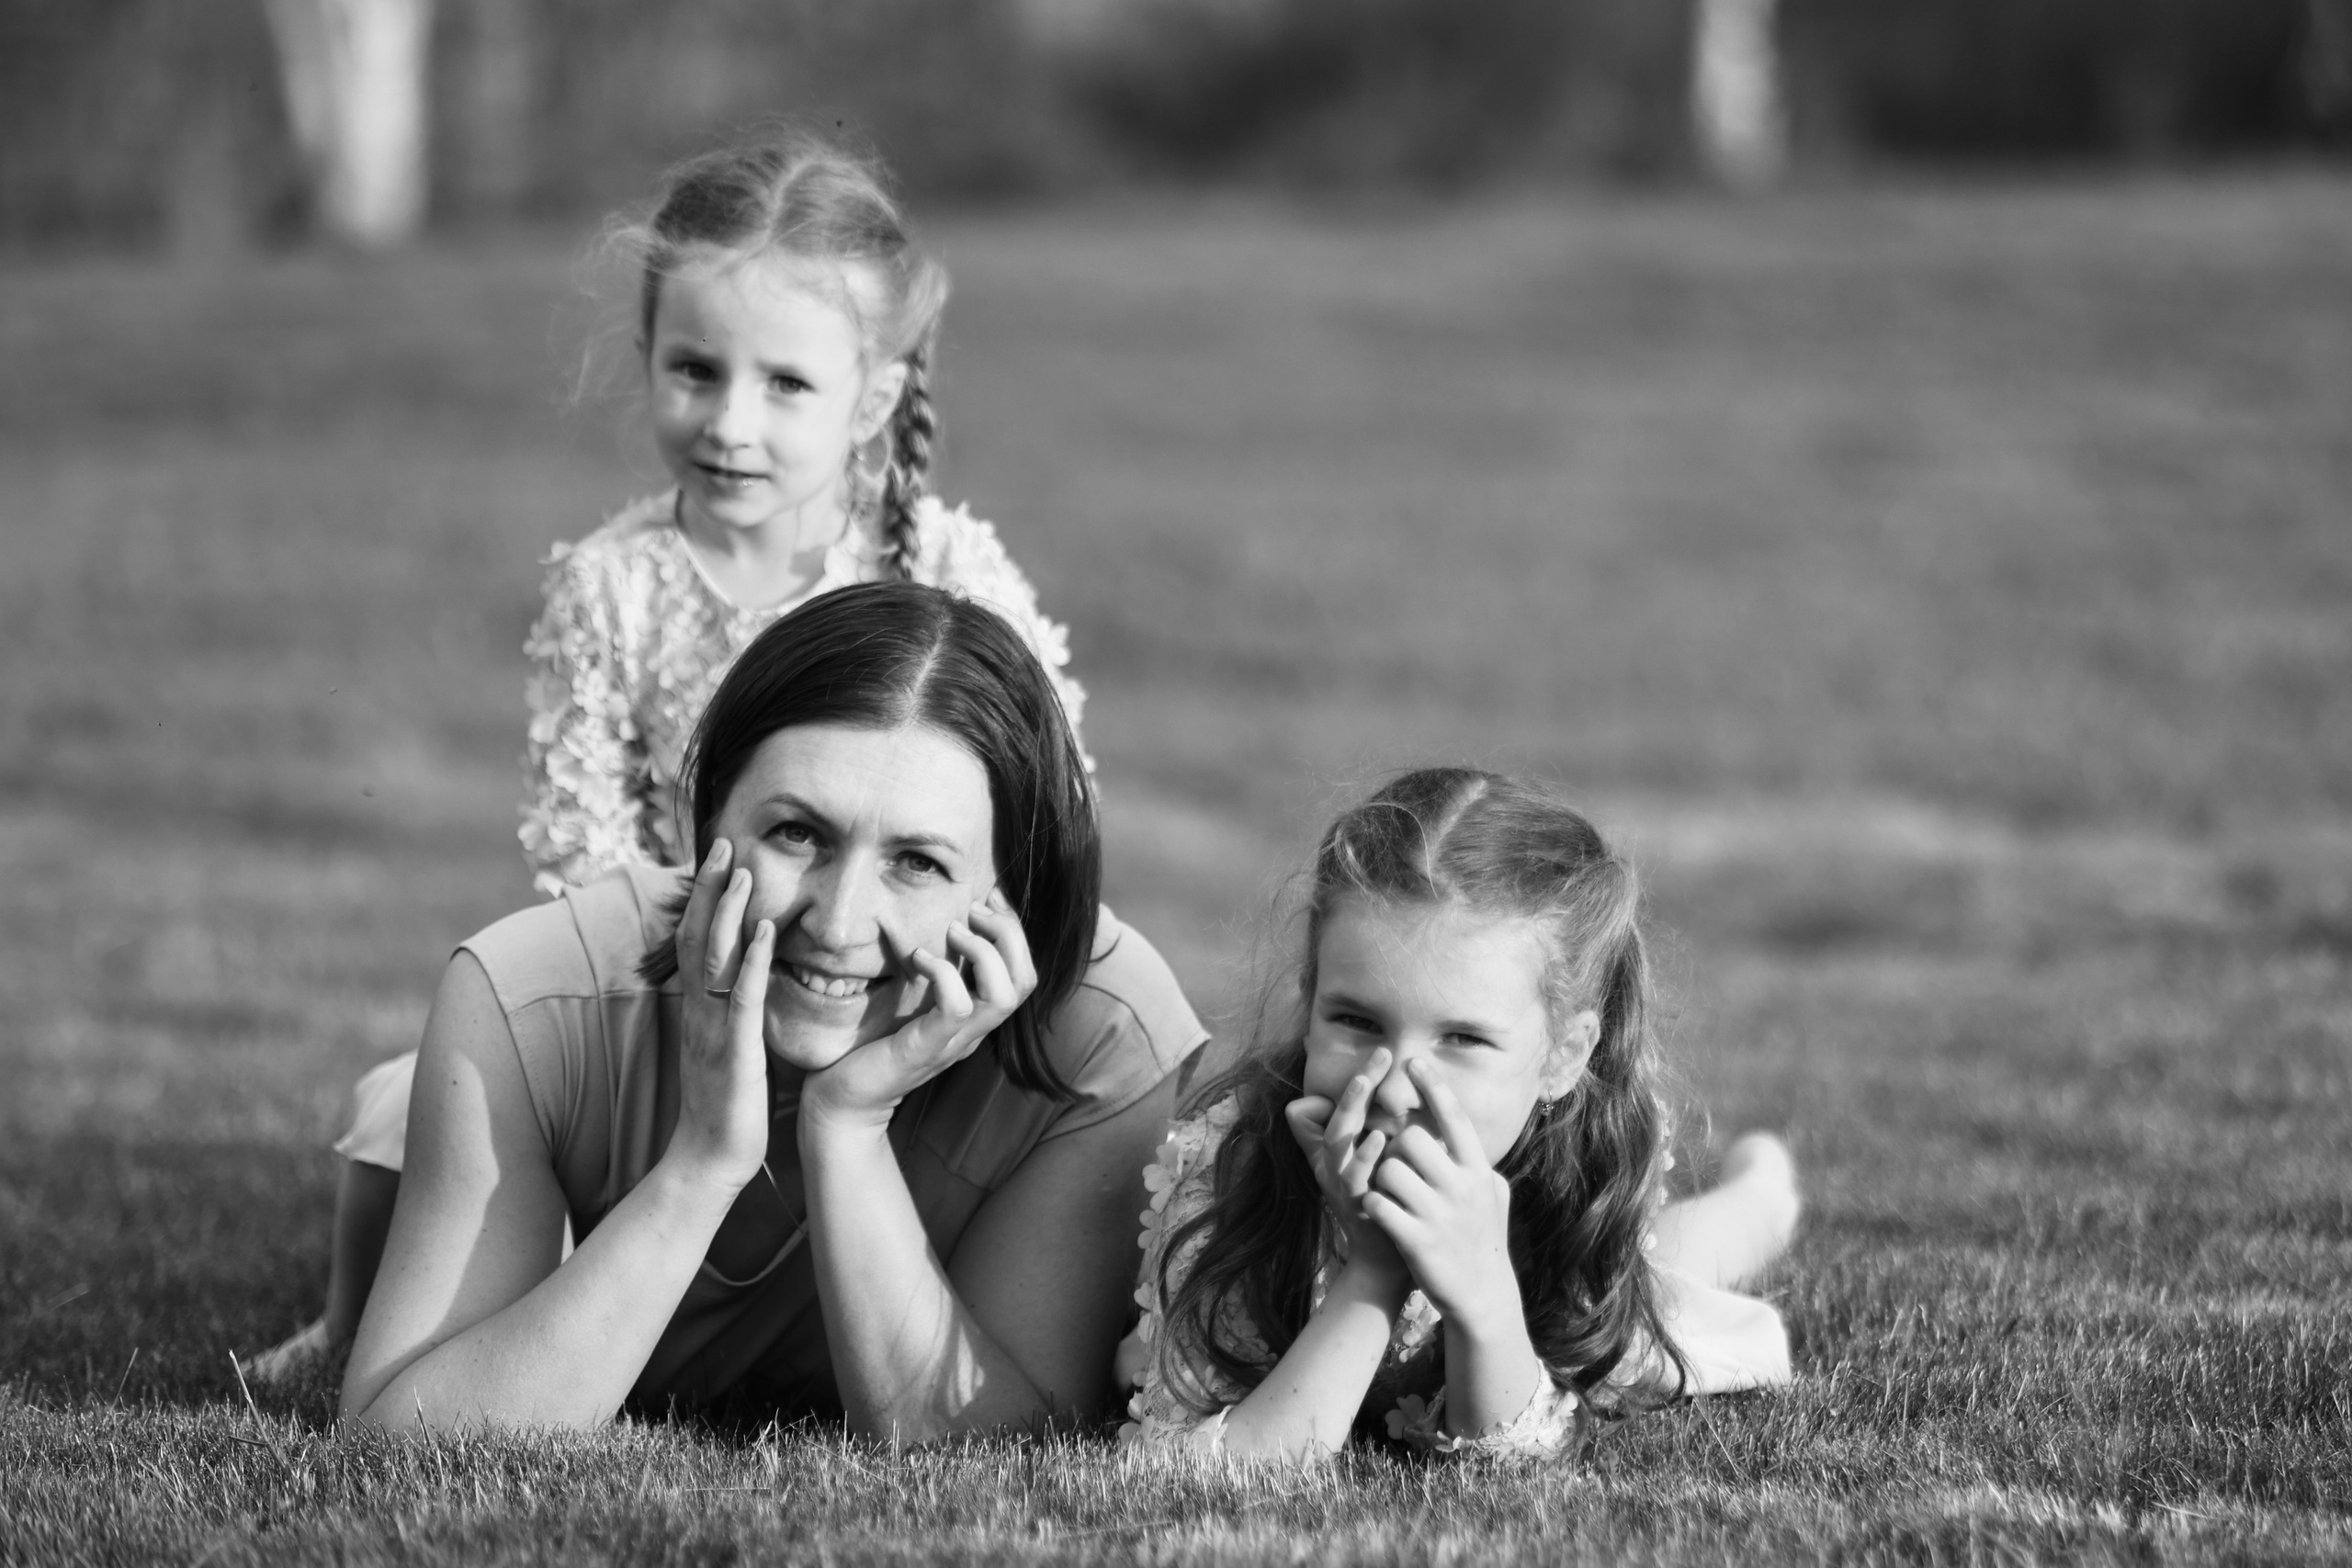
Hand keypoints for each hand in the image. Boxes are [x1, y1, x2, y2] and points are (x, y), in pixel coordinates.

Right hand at [668, 839, 775, 1188]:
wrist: (711, 1160)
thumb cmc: (727, 1107)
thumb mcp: (728, 1048)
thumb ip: (732, 1013)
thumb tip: (747, 982)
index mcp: (699, 1010)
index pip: (696, 941)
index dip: (704, 898)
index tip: (719, 859)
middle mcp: (699, 1011)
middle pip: (698, 936)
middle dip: (712, 888)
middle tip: (725, 843)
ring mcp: (713, 1029)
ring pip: (714, 958)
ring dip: (729, 911)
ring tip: (743, 871)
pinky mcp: (734, 1050)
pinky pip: (740, 997)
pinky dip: (751, 961)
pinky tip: (765, 931)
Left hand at [800, 890, 1035, 1135]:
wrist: (843, 1101)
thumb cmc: (872, 1045)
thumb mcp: (912, 1003)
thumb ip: (934, 975)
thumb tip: (943, 925)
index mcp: (976, 1018)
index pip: (1024, 974)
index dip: (1016, 930)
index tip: (992, 897)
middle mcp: (974, 1031)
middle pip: (1025, 981)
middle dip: (1008, 933)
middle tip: (973, 909)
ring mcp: (953, 1042)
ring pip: (1004, 996)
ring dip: (983, 952)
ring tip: (952, 930)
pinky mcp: (925, 1048)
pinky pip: (956, 1008)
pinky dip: (944, 974)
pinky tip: (919, 958)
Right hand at [1284, 1051, 1408, 1293]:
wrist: (1389, 1260)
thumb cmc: (1385, 1205)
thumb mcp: (1370, 1166)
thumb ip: (1372, 1135)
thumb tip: (1375, 1101)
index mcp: (1340, 1152)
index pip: (1342, 1106)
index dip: (1359, 1081)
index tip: (1383, 1050)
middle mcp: (1335, 1165)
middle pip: (1338, 1116)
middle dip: (1356, 1084)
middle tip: (1380, 1053)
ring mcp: (1343, 1185)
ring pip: (1338, 1142)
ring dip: (1350, 1110)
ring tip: (1365, 1082)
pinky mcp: (1356, 1206)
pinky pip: (1354, 1178)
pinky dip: (1363, 1156)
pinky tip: (1379, 1137)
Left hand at [1362, 1060, 1519, 1337]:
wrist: (1481, 1296)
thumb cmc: (1482, 1240)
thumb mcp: (1492, 1197)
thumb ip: (1478, 1165)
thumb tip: (1470, 1138)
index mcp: (1478, 1172)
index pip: (1454, 1118)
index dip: (1433, 1087)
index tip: (1414, 1061)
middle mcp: (1461, 1187)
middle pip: (1410, 1139)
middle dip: (1396, 1149)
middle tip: (1400, 1171)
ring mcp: (1439, 1214)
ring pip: (1389, 1168)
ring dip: (1382, 1180)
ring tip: (1394, 1199)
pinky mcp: (1416, 1240)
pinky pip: (1378, 1202)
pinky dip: (1373, 1205)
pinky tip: (1383, 1216)